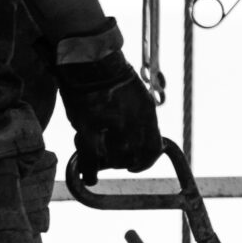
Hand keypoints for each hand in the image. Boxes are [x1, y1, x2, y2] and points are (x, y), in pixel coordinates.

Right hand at [58, 51, 162, 179]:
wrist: (93, 63)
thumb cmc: (116, 78)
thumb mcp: (141, 98)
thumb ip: (145, 122)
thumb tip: (147, 142)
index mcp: (148, 116)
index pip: (153, 150)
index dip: (146, 161)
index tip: (138, 164)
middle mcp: (134, 125)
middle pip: (132, 157)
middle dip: (125, 160)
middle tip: (117, 158)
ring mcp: (111, 129)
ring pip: (113, 160)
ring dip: (108, 160)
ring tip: (102, 156)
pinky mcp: (88, 130)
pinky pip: (90, 160)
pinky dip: (90, 171)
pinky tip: (90, 179)